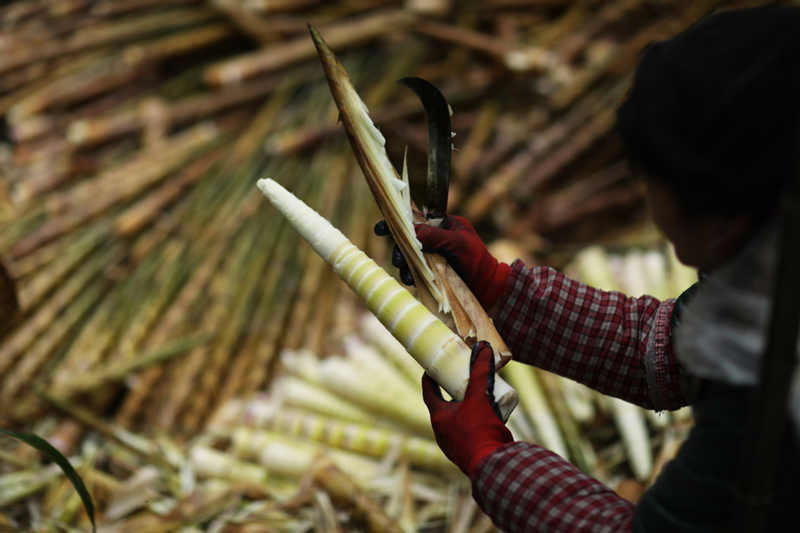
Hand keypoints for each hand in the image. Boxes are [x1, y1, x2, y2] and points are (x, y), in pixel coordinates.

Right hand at [374, 216, 510, 309]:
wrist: (488, 288)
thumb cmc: (477, 260)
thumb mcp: (458, 243)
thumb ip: (435, 236)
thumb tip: (412, 231)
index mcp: (441, 225)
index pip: (415, 220)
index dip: (397, 222)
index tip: (380, 229)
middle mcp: (434, 239)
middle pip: (407, 240)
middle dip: (399, 249)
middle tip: (399, 260)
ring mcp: (432, 256)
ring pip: (408, 257)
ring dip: (403, 264)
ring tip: (406, 273)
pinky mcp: (431, 273)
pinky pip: (413, 272)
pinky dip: (409, 276)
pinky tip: (411, 281)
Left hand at [421, 341, 513, 477]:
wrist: (491, 465)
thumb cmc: (479, 431)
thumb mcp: (480, 398)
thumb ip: (480, 373)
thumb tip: (483, 348)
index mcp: (439, 417)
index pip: (429, 392)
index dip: (429, 377)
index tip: (432, 366)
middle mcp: (442, 431)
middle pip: (444, 405)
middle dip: (452, 391)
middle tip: (461, 378)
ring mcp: (453, 443)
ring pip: (457, 419)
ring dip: (465, 408)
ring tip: (478, 395)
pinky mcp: (467, 451)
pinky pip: (468, 431)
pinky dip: (475, 422)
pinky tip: (488, 416)